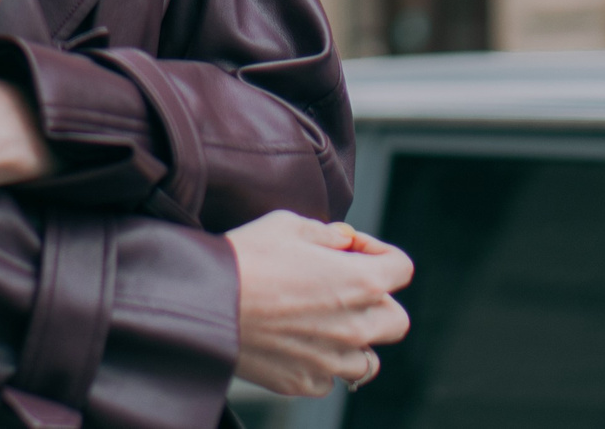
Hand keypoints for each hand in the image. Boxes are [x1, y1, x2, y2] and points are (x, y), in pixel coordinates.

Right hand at [227, 210, 413, 395]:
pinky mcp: (304, 381)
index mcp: (360, 281)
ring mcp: (332, 360)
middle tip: (341, 288)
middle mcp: (356, 326)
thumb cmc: (244, 257)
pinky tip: (292, 343)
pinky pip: (328, 378)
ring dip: (352, 341)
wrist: (203, 302)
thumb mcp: (286, 224)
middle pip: (396, 320)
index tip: (349, 248)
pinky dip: (319, 363)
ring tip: (320, 324)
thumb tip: (341, 242)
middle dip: (376, 301)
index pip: (401, 268)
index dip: (378, 251)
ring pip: (368, 360)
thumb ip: (324, 233)